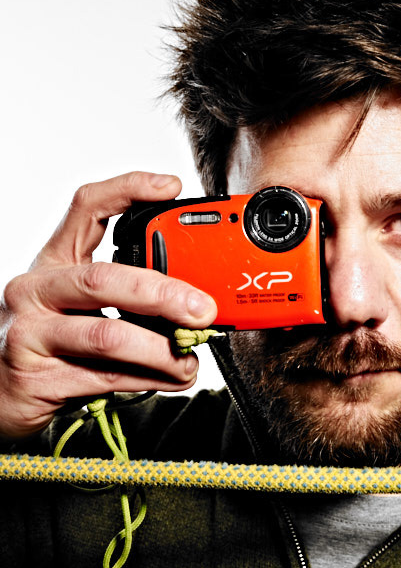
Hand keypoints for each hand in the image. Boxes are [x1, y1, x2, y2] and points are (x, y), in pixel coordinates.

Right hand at [0, 172, 216, 439]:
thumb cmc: (48, 341)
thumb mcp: (77, 304)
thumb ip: (125, 295)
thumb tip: (194, 300)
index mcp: (52, 262)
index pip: (86, 208)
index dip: (128, 190)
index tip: (170, 188)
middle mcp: (35, 290)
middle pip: (104, 279)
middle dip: (163, 293)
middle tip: (202, 308)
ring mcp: (30, 334)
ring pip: (106, 335)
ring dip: (161, 349)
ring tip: (190, 358)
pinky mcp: (36, 378)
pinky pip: (105, 377)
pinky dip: (149, 379)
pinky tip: (173, 378)